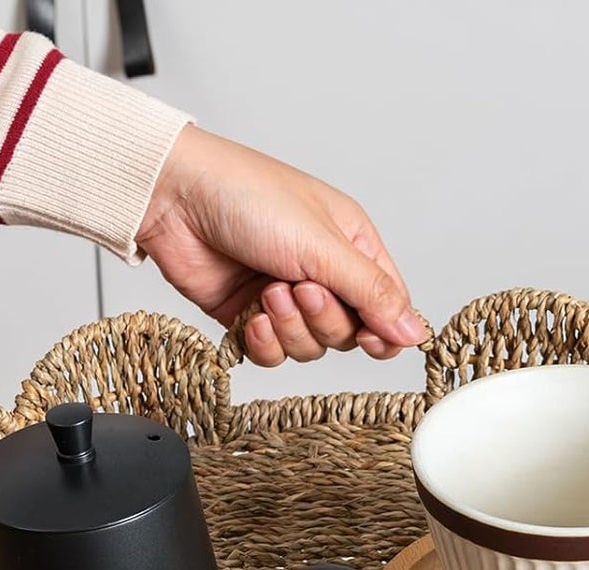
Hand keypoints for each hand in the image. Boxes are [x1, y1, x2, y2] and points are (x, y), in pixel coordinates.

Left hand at [138, 125, 426, 366]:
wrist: (173, 198)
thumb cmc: (247, 196)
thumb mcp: (322, 245)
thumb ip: (372, 293)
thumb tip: (416, 333)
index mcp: (352, 246)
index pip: (387, 306)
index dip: (383, 330)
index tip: (370, 337)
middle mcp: (322, 273)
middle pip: (349, 333)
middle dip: (323, 320)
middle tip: (299, 288)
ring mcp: (285, 298)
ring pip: (311, 348)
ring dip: (289, 327)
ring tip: (267, 291)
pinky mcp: (250, 317)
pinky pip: (273, 354)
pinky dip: (263, 342)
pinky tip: (250, 315)